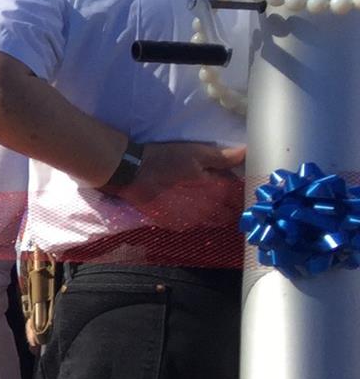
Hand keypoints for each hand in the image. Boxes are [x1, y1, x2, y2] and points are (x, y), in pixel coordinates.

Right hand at [115, 141, 246, 228]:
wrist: (131, 172)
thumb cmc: (165, 159)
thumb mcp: (195, 152)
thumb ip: (222, 158)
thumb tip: (246, 154)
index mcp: (215, 192)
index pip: (239, 197)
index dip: (243, 192)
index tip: (245, 188)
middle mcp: (205, 210)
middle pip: (228, 214)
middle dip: (232, 208)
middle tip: (233, 200)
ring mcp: (188, 220)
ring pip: (211, 222)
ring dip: (215, 216)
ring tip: (215, 208)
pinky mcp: (172, 223)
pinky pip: (192, 225)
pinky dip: (197, 220)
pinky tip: (194, 212)